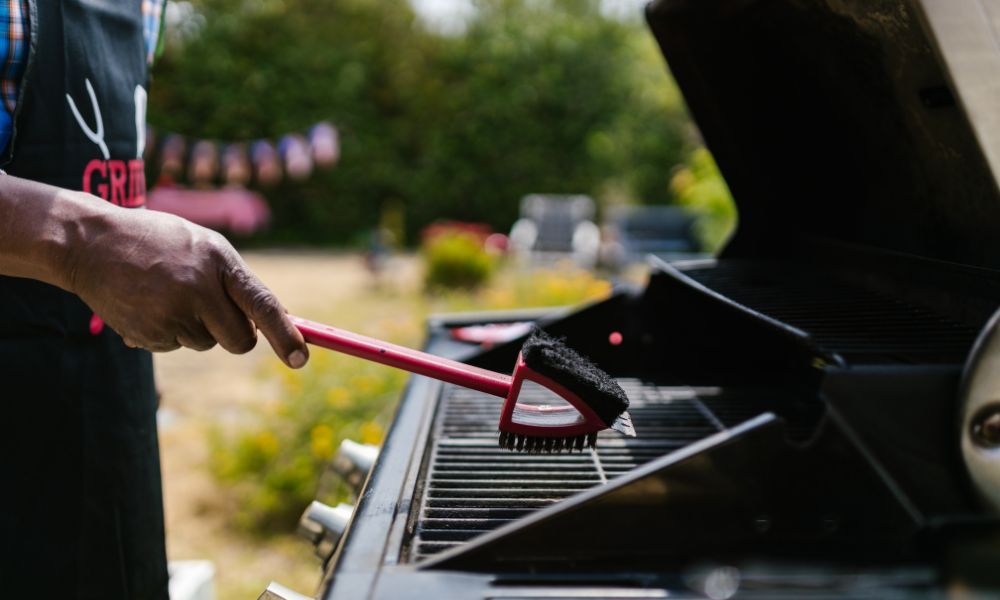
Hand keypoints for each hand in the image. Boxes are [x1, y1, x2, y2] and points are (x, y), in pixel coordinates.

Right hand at [63, 198, 308, 367]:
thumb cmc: (160, 242)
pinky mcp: (148, 334)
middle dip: (235, 335)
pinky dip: (168, 331)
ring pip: (206, 342)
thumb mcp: (204, 247)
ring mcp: (171, 314)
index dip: (285, 335)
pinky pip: (176, 345)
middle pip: (239, 340)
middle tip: (213, 310)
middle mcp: (198, 289)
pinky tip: (148, 303)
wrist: (91, 243)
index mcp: (218, 261)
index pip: (262, 304)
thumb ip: (238, 281)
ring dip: (196, 327)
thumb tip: (280, 319)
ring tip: (167, 293)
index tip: (301, 360)